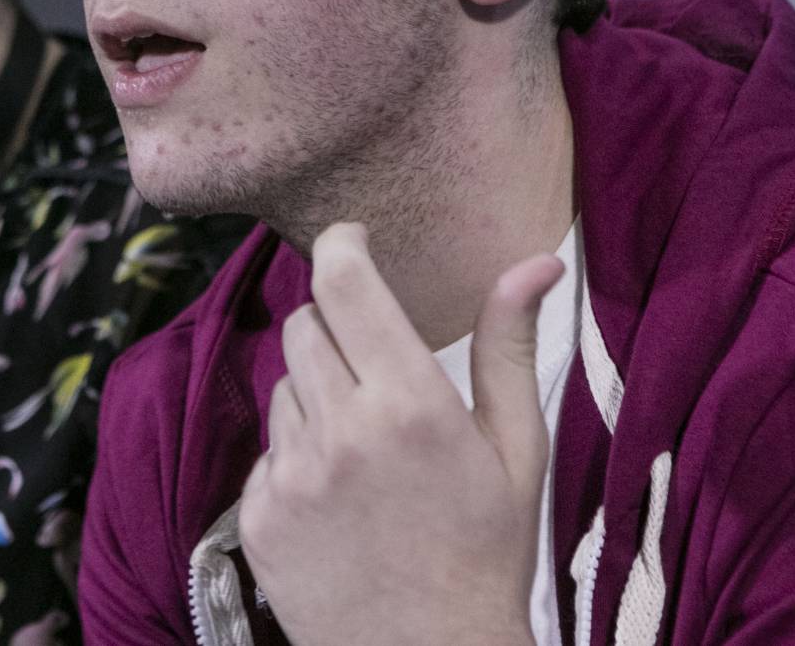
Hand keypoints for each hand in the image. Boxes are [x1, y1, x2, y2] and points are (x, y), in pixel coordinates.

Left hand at [239, 222, 560, 645]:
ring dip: (318, 394)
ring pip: (285, 385)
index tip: (352, 240)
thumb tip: (536, 260)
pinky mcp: (257, 518)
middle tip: (377, 367)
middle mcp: (342, 432)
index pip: (343, 280)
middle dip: (337, 325)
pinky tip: (341, 497)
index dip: (341, 244)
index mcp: (410, 404)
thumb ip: (510, 345)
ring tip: (368, 452)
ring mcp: (291, 478)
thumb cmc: (487, 554)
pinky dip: (296, 456)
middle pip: (307, 323)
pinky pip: (266, 449)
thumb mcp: (517, 450)